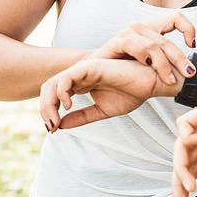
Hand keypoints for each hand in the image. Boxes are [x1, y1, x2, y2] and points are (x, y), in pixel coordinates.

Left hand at [40, 58, 168, 131]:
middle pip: (49, 87)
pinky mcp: (91, 66)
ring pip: (54, 82)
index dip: (49, 111)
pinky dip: (62, 92)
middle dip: (44, 108)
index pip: (54, 94)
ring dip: (49, 103)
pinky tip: (68, 106)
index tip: (54, 129)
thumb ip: (82, 116)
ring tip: (55, 120)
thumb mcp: (102, 110)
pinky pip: (67, 76)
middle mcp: (80, 76)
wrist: (151, 84)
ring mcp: (84, 70)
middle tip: (51, 127)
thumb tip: (60, 126)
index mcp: (82, 84)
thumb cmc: (132, 93)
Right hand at [89, 12, 196, 87]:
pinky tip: (149, 66)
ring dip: (165, 64)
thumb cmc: (124, 68)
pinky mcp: (117, 41)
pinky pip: (135, 45)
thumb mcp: (149, 64)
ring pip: (154, 45)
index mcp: (151, 29)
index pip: (176, 18)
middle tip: (190, 74)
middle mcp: (141, 27)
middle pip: (167, 40)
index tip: (192, 45)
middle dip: (181, 59)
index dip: (188, 29)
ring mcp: (129, 33)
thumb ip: (167, 62)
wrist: (94, 71)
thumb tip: (192, 71)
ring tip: (170, 80)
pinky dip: (145, 56)